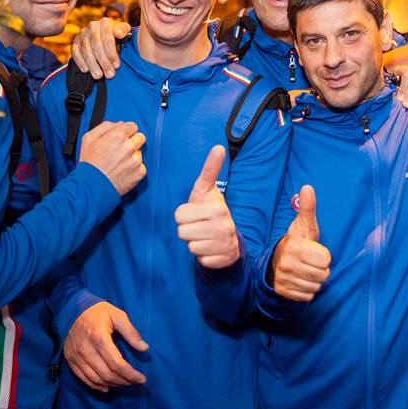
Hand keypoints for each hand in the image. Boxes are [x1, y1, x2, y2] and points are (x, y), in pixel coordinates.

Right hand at [64, 301, 147, 391]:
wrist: (73, 308)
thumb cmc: (99, 312)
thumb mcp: (118, 315)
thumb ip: (131, 333)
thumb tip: (144, 348)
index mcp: (99, 337)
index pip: (117, 363)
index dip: (131, 374)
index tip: (142, 379)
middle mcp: (86, 349)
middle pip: (107, 374)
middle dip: (124, 381)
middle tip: (135, 381)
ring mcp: (76, 356)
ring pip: (96, 379)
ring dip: (112, 384)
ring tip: (124, 383)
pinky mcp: (70, 359)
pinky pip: (84, 378)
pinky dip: (96, 385)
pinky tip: (107, 386)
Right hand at [72, 18, 131, 79]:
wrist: (107, 37)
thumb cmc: (117, 37)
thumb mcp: (124, 31)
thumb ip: (124, 31)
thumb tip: (118, 33)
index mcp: (105, 23)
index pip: (107, 38)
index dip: (112, 53)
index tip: (117, 66)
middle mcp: (93, 26)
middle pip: (96, 45)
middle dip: (103, 62)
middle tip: (109, 74)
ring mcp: (83, 33)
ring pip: (86, 50)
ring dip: (92, 64)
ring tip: (98, 75)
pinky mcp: (75, 41)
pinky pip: (75, 52)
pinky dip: (80, 62)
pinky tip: (86, 70)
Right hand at [79, 121, 145, 194]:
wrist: (92, 187)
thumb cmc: (89, 163)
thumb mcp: (89, 138)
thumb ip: (105, 126)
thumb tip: (119, 124)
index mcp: (117, 136)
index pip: (132, 126)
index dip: (126, 131)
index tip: (122, 137)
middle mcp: (129, 147)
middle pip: (140, 137)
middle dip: (132, 141)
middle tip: (121, 150)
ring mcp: (136, 160)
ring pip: (139, 152)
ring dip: (132, 156)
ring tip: (118, 163)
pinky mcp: (140, 172)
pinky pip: (141, 166)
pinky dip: (134, 168)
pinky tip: (122, 171)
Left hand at [174, 146, 239, 268]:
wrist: (229, 235)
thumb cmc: (210, 209)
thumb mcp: (206, 190)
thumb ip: (210, 169)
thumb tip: (218, 146)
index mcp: (217, 208)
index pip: (179, 215)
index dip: (183, 215)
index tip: (194, 213)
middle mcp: (224, 226)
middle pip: (182, 233)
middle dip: (188, 230)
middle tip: (199, 225)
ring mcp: (226, 244)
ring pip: (191, 247)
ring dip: (195, 243)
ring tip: (204, 236)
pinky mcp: (226, 259)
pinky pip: (202, 261)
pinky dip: (204, 257)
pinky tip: (211, 248)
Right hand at [271, 185, 330, 301]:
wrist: (275, 262)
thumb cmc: (297, 242)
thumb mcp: (304, 226)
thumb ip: (308, 208)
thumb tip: (307, 187)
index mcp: (295, 246)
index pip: (326, 259)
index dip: (324, 256)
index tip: (314, 251)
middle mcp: (288, 263)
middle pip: (323, 275)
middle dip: (320, 270)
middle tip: (310, 262)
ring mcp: (284, 278)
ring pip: (316, 287)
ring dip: (314, 281)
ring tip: (305, 270)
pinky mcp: (283, 292)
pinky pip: (307, 296)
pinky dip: (306, 291)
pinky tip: (300, 280)